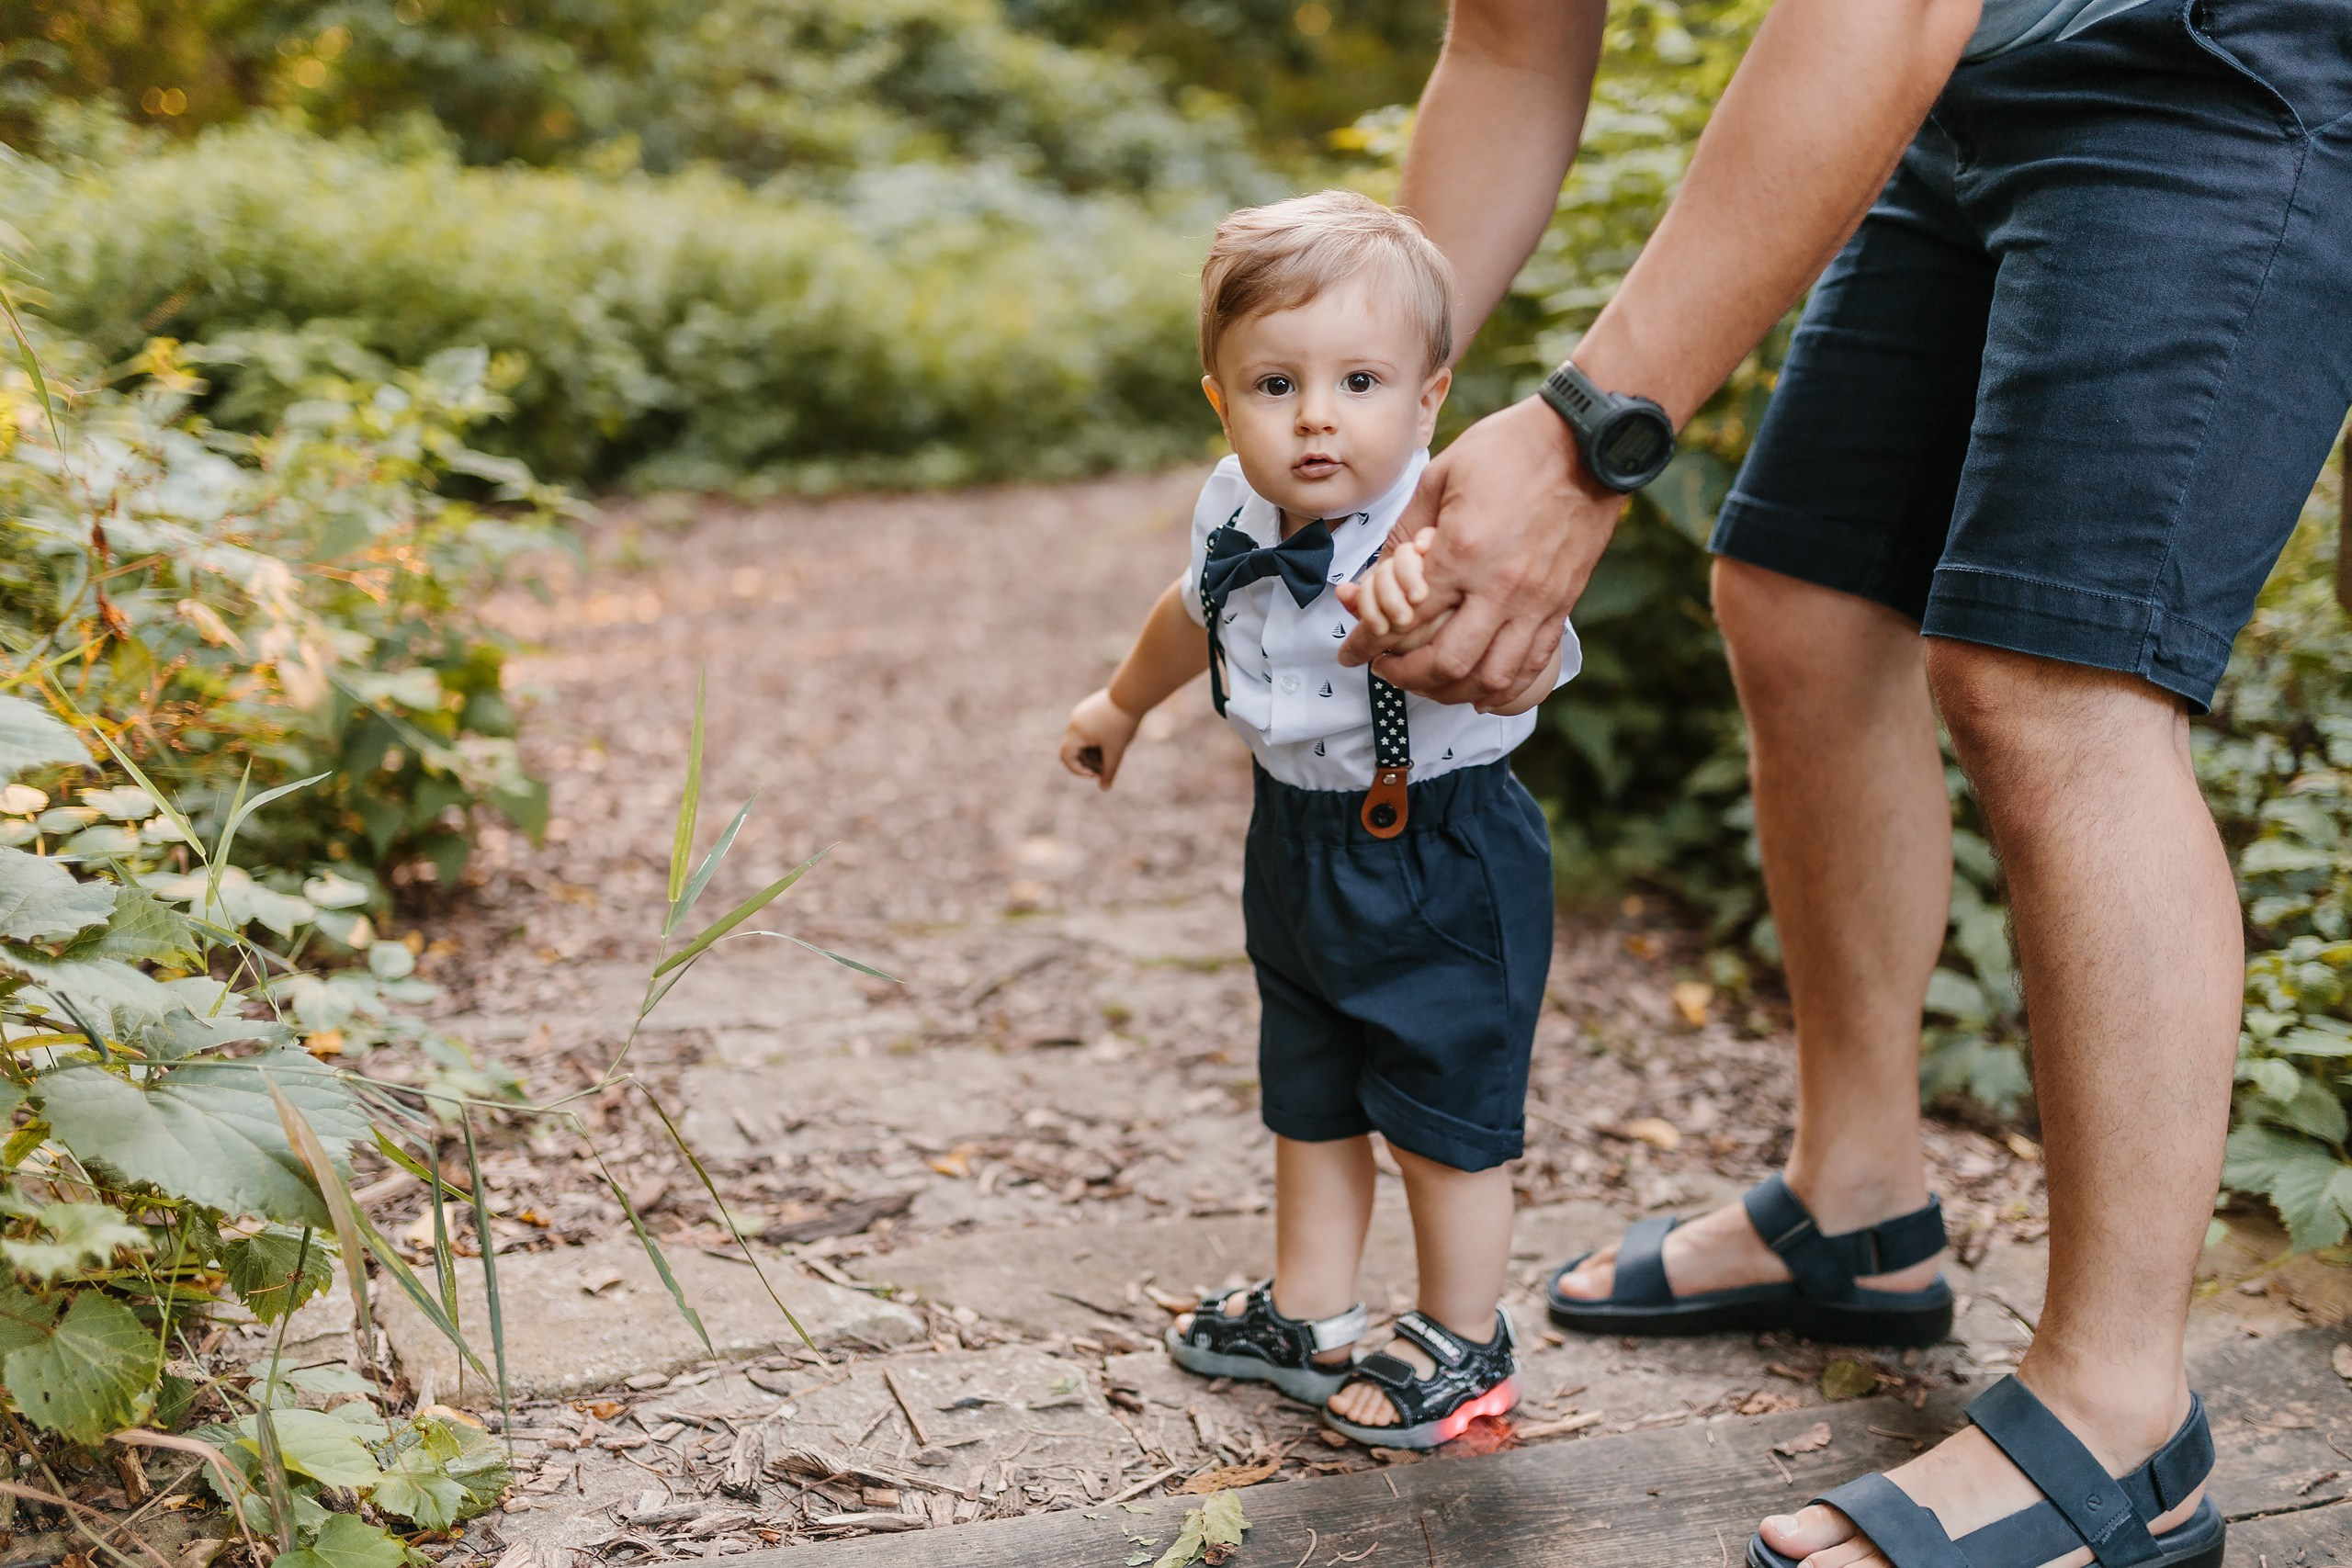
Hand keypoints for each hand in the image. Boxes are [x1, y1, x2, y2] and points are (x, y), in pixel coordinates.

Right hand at [1059, 688, 1142, 789]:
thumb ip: (1109, 771)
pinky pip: (1087, 728)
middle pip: (1074, 749)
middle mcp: (1074, 722)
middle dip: (1088, 760)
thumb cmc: (1123, 723)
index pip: (1067, 757)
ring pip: (1081, 738)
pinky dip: (1096, 737)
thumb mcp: (1116, 750)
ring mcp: (1080, 712)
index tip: (1096, 774)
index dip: (1078, 770)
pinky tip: (1113, 735)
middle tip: (1106, 763)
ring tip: (1112, 748)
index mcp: (1076, 732)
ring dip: (1092, 748)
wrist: (1131, 693)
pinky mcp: (1089, 707)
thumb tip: (1104, 788)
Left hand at [1336, 396, 1624, 709]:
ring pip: (1490, 678)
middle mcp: (1499, 587)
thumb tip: (1379, 570)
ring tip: (1429, 683)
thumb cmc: (1512, 447)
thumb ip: (1408, 528)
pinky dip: (1503, 689)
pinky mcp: (1562, 605)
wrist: (1589, 440)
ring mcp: (1536, 601)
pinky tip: (1480, 690)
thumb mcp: (1442, 475)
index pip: (1402, 618)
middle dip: (1406, 677)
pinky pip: (1533, 666)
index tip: (1350, 652)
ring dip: (1452, 691)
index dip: (1367, 642)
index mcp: (1461, 552)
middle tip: (1386, 669)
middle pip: (1445, 663)